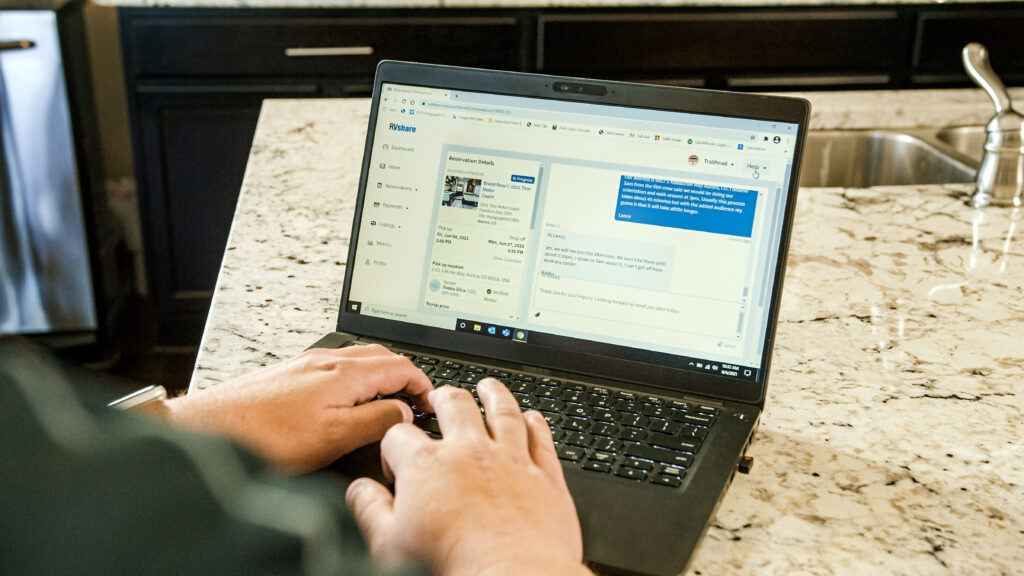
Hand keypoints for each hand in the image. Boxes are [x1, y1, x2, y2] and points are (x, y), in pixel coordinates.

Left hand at [165, 344, 432, 472]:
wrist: (208, 429)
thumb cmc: (264, 435)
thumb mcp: (334, 436)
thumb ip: (376, 420)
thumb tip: (404, 411)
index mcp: (344, 372)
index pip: (401, 366)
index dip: (423, 384)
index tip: (431, 403)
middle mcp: (326, 360)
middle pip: (381, 357)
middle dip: (405, 376)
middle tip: (416, 401)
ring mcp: (306, 365)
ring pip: (358, 362)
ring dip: (381, 376)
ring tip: (388, 402)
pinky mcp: (289, 375)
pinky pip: (335, 369)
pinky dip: (356, 381)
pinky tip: (348, 402)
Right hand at [345, 379, 591, 575]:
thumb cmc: (452, 566)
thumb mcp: (388, 545)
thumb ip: (370, 510)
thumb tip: (360, 492)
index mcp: (427, 465)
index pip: (400, 435)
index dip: (393, 445)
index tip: (396, 461)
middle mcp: (470, 451)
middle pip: (455, 405)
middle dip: (443, 397)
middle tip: (440, 396)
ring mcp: (511, 460)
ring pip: (503, 411)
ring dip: (494, 395)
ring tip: (488, 387)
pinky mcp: (544, 476)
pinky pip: (540, 438)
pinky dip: (536, 424)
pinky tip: (533, 417)